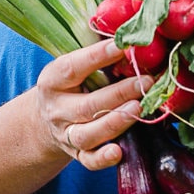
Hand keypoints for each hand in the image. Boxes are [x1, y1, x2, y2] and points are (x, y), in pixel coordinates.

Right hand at [34, 39, 145, 171]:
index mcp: (53, 81)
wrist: (47, 118)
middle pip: (86, 106)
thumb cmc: (73, 83)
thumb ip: (97, 54)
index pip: (72, 68)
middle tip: (145, 81)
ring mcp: (66, 134)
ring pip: (88, 134)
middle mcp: (57, 110)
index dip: (97, 57)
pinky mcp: (77, 154)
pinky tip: (119, 151)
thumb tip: (131, 33)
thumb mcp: (75, 66)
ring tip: (139, 108)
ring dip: (115, 122)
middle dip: (118, 93)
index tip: (123, 45)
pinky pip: (89, 160)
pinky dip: (103, 158)